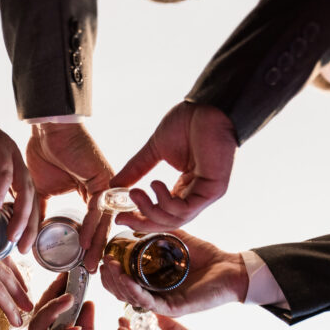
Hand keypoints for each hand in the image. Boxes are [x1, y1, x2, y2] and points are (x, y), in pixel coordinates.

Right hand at [0, 95, 38, 251]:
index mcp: (8, 173)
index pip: (24, 203)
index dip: (26, 227)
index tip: (20, 250)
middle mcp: (13, 163)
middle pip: (31, 198)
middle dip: (29, 226)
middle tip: (23, 249)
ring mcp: (7, 152)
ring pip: (23, 187)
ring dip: (20, 214)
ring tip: (12, 236)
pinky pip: (3, 173)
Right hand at [26, 122, 113, 270]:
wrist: (48, 128)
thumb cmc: (44, 152)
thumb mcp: (38, 190)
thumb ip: (39, 210)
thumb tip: (28, 231)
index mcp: (92, 193)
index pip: (93, 223)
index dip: (89, 243)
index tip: (82, 263)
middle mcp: (103, 190)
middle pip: (102, 225)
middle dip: (95, 249)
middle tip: (90, 270)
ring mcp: (107, 183)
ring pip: (103, 219)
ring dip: (95, 242)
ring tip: (88, 262)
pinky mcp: (104, 178)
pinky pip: (98, 207)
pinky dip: (90, 225)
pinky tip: (84, 241)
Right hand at [28, 273, 99, 329]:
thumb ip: (86, 325)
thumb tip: (88, 301)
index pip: (48, 306)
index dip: (57, 289)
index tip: (71, 272)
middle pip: (39, 311)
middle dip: (53, 293)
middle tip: (69, 277)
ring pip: (38, 326)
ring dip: (54, 310)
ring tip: (70, 297)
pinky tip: (76, 329)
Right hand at [100, 230, 247, 315]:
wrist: (230, 267)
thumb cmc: (206, 256)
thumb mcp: (175, 240)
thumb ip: (155, 232)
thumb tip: (133, 221)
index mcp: (154, 284)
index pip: (124, 284)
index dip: (111, 274)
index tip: (104, 257)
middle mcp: (157, 296)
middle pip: (123, 293)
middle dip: (110, 279)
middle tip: (104, 263)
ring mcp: (165, 304)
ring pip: (132, 299)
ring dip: (118, 284)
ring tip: (110, 267)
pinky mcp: (175, 308)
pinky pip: (150, 303)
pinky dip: (135, 292)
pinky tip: (126, 279)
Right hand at [112, 102, 237, 229]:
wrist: (208, 106)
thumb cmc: (188, 122)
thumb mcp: (155, 149)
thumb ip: (136, 169)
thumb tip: (115, 185)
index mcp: (184, 187)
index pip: (162, 214)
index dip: (140, 218)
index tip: (118, 217)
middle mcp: (196, 195)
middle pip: (168, 222)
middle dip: (142, 222)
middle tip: (121, 217)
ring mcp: (206, 194)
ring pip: (176, 219)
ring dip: (151, 210)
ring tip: (136, 192)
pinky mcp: (214, 190)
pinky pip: (186, 208)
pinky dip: (167, 201)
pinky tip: (155, 184)